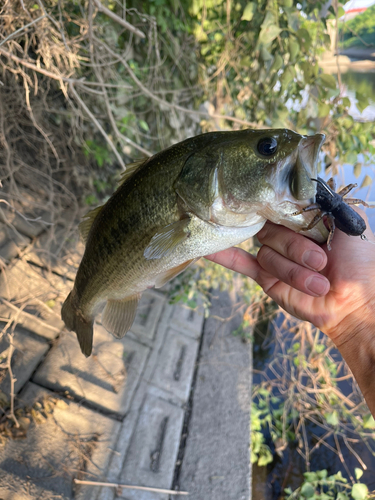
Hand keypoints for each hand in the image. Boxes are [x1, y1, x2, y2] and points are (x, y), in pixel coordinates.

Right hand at [205, 209, 374, 346]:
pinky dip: (224, 256)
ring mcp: (275, 255)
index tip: (277, 205)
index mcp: (304, 217)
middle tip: (321, 261)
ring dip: (293, 270)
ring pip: (266, 253)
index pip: (280, 204)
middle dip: (296, 248)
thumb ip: (321, 200)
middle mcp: (287, 233)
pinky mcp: (266, 277)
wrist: (358, 302)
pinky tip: (207, 250)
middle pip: (270, 229)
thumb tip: (298, 180)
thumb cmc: (360, 262)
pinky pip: (241, 262)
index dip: (280, 207)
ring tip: (318, 283)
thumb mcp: (347, 222)